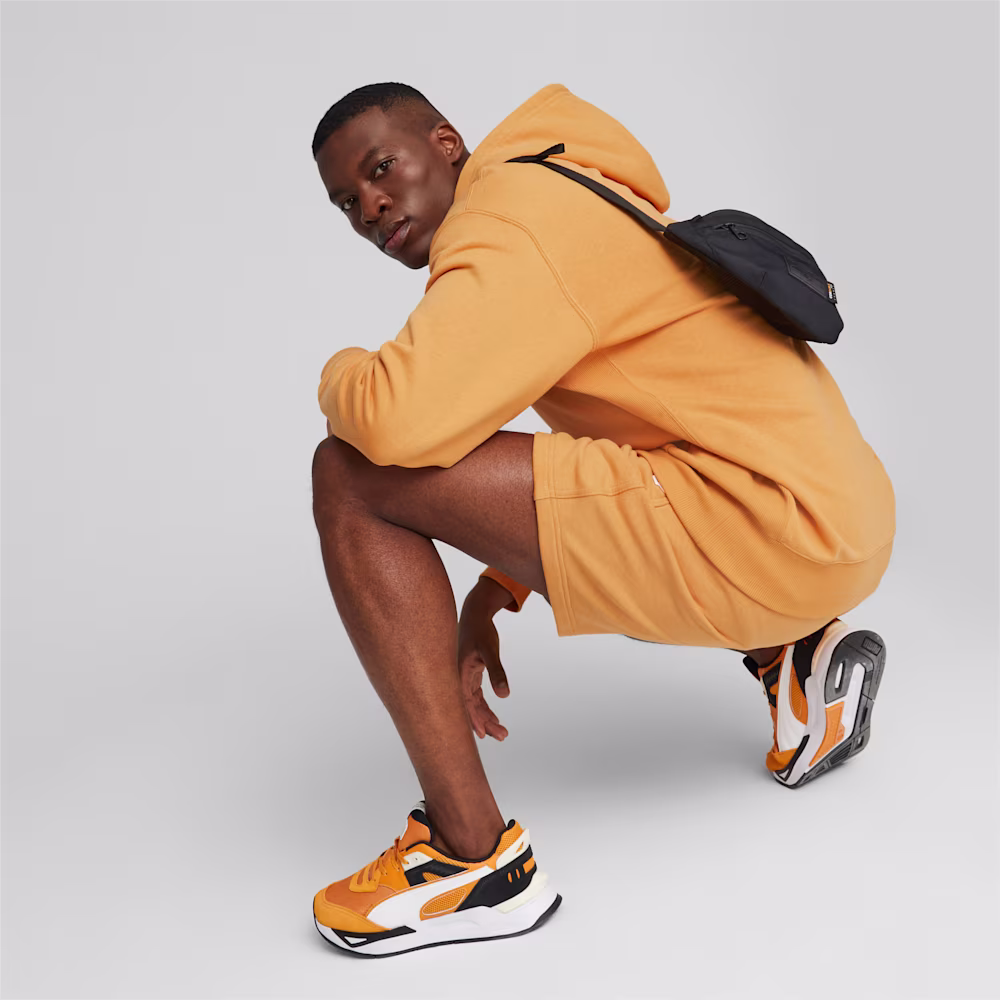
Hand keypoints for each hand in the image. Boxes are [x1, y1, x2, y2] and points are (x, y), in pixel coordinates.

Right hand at [457, 579, 511, 740]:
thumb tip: (505, 695)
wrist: (476, 613)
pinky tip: (493, 717)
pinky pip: (475, 697)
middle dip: (485, 723)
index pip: (465, 704)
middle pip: (470, 707)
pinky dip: (483, 708)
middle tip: (502, 736)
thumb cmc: (481, 630)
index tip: (484, 735)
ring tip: (501, 732)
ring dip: (486, 718)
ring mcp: (463, 677)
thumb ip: (497, 672)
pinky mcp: (469, 674)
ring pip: (473, 704)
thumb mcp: (490, 650)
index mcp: (459, 674)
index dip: (474, 720)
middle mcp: (458, 678)